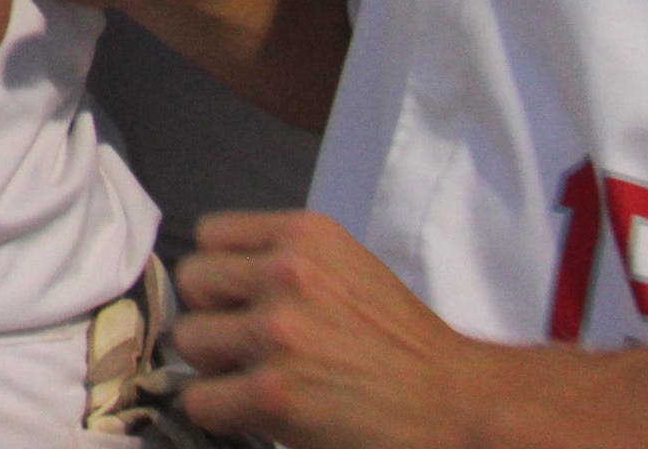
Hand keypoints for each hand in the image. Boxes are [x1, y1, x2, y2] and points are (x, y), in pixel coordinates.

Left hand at [173, 211, 490, 448]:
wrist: (458, 406)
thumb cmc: (402, 343)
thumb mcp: (348, 268)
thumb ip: (284, 260)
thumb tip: (216, 282)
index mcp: (306, 234)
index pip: (210, 234)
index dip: (222, 273)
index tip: (243, 299)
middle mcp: (286, 272)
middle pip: (192, 282)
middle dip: (215, 315)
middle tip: (251, 343)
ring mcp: (277, 331)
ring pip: (189, 339)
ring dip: (216, 366)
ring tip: (258, 378)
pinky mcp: (273, 392)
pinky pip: (200, 399)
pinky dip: (221, 412)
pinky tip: (255, 413)